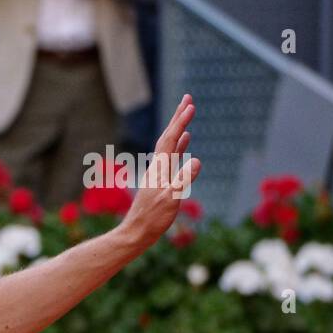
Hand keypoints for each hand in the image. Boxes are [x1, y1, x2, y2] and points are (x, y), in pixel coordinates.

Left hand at [118, 94, 201, 249]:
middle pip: (168, 136)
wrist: (135, 233)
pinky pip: (172, 158)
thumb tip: (197, 160)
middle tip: (188, 99)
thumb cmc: (153, 219)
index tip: (190, 104)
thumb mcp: (171, 200)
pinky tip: (185, 144)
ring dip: (179, 129)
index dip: (180, 121)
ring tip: (187, 116)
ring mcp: (159, 173)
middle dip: (178, 118)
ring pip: (170, 145)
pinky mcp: (160, 181)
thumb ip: (183, 181)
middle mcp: (158, 167)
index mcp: (160, 169)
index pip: (171, 139)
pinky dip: (180, 147)